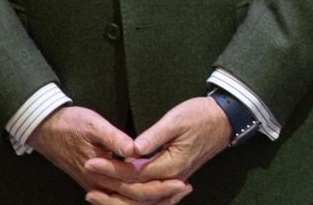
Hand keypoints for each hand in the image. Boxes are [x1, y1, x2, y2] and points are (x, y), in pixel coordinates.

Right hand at [30, 106, 188, 204]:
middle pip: (133, 200)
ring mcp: (96, 184)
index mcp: (99, 172)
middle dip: (160, 196)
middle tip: (184, 188)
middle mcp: (97, 184)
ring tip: (175, 191)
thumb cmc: (69, 124)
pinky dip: (138, 195)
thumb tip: (135, 149)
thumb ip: (115, 138)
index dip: (158, 187)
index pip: (134, 188)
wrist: (44, 129)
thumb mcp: (93, 125)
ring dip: (151, 199)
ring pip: (126, 201)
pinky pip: (120, 195)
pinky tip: (155, 188)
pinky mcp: (97, 181)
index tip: (179, 182)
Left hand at [89, 96, 229, 195]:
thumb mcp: (177, 119)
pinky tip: (119, 196)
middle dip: (108, 185)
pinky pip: (151, 197)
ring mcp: (174, 181)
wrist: (225, 120)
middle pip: (135, 192)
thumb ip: (154, 136)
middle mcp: (173, 178)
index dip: (110, 169)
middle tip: (86, 174)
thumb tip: (131, 148)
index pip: (134, 174)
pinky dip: (133, 200)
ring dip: (118, 200)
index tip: (90, 161)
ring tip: (95, 194)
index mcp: (172, 165)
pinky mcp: (174, 178)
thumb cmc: (201, 116)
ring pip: (143, 201)